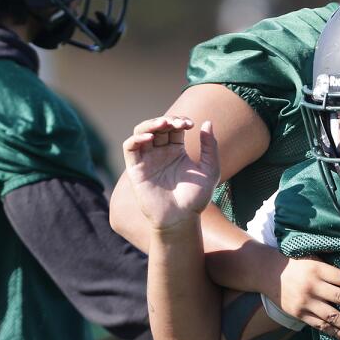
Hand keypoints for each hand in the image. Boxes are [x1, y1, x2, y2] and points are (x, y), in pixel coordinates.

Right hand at [122, 116, 219, 231]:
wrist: (181, 219)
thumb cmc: (196, 199)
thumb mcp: (210, 170)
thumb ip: (210, 147)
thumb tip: (207, 123)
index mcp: (175, 151)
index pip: (173, 127)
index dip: (180, 120)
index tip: (191, 124)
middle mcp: (159, 153)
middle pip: (158, 126)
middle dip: (168, 120)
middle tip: (179, 123)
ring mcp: (147, 160)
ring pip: (141, 131)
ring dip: (151, 124)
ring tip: (164, 124)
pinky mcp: (136, 169)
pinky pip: (130, 147)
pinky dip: (136, 138)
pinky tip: (150, 138)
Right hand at [270, 256, 339, 339]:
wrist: (268, 273)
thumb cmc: (296, 264)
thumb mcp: (313, 259)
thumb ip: (331, 269)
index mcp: (318, 269)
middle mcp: (313, 286)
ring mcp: (306, 302)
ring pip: (332, 316)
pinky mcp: (300, 314)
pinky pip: (320, 325)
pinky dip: (335, 333)